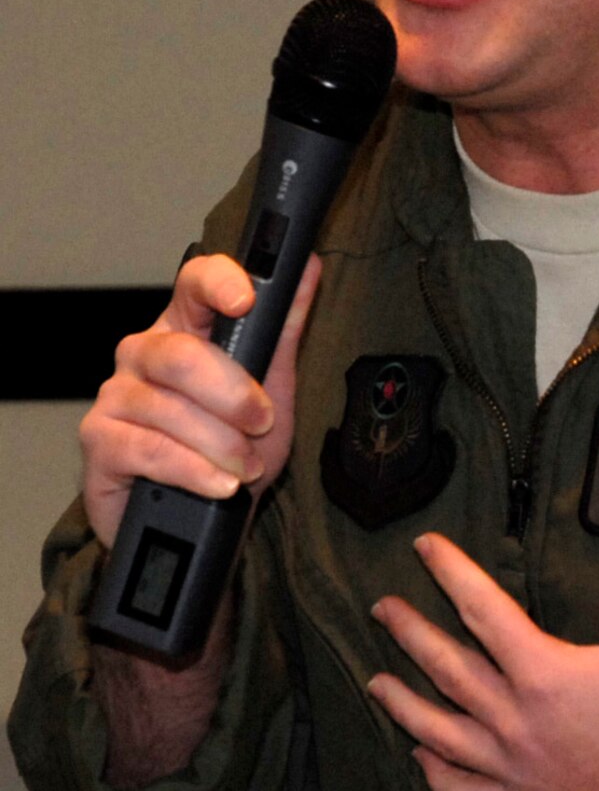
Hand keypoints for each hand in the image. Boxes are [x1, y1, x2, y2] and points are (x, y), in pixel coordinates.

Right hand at [79, 251, 320, 548]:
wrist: (201, 521)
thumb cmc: (230, 447)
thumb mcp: (272, 390)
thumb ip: (284, 331)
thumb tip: (308, 269)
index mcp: (185, 327)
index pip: (193, 282)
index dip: (218, 283)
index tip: (245, 300)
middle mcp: (142, 352)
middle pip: (182, 356)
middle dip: (233, 397)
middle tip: (262, 425)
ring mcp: (115, 395)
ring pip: (169, 409)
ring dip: (220, 446)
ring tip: (244, 469)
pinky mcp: (99, 441)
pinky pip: (148, 450)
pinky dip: (194, 471)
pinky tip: (219, 486)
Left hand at [367, 497, 598, 790]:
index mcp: (544, 673)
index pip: (483, 609)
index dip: (451, 572)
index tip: (423, 546)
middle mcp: (516, 720)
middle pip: (447, 668)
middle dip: (410, 633)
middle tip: (381, 608)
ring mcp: (515, 768)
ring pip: (441, 733)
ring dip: (403, 704)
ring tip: (375, 683)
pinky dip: (435, 775)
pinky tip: (419, 756)